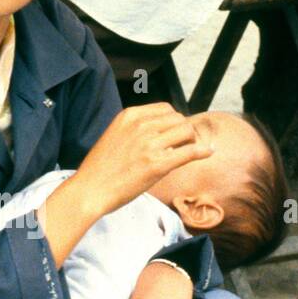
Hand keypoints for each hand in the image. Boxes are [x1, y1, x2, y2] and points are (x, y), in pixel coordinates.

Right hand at [76, 103, 213, 218]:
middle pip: (178, 119)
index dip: (174, 121)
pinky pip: (189, 152)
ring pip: (187, 132)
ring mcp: (150, 144)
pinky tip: (208, 153)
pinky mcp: (157, 165)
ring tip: (186, 153)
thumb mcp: (114, 136)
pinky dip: (202, 151)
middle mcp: (141, 125)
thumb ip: (135, 129)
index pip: (165, 108)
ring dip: (191, 141)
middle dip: (184, 131)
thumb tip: (159, 131)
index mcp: (129, 115)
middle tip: (182, 146)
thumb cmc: (99, 169)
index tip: (174, 134)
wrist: (89, 190)